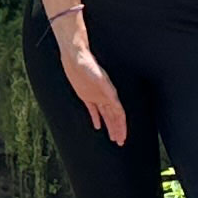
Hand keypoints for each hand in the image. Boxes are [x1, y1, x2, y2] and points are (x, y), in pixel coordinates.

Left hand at [56, 24, 127, 144]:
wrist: (75, 56)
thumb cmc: (87, 64)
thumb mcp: (98, 76)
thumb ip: (106, 88)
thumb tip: (115, 99)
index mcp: (109, 93)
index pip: (118, 114)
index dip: (121, 126)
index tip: (123, 137)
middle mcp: (104, 96)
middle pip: (114, 117)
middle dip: (118, 129)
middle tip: (120, 142)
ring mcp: (95, 96)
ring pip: (105, 115)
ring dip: (109, 126)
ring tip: (112, 137)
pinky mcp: (85, 95)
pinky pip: (93, 110)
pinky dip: (96, 118)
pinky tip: (97, 126)